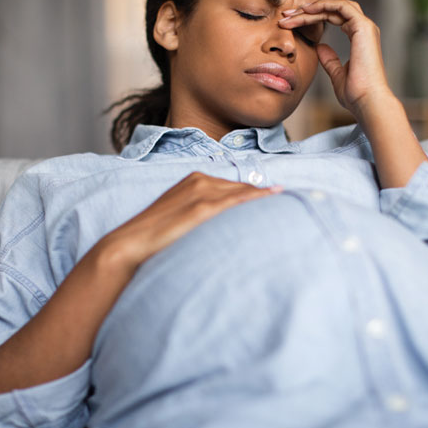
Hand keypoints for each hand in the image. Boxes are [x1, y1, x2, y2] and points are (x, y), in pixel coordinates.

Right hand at [96, 172, 280, 271]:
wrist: (128, 247)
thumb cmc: (155, 239)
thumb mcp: (183, 221)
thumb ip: (204, 218)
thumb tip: (226, 229)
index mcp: (195, 181)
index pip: (236, 187)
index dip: (259, 195)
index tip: (281, 199)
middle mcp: (200, 181)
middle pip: (244, 188)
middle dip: (267, 196)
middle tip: (299, 201)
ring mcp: (201, 192)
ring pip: (244, 193)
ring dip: (267, 198)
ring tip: (295, 202)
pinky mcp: (201, 206)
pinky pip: (236, 201)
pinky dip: (257, 200)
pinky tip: (274, 201)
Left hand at [278, 0, 393, 115]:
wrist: (367, 101)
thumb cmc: (355, 93)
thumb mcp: (337, 74)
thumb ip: (329, 60)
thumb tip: (319, 47)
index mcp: (359, 37)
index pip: (338, 16)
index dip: (318, 11)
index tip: (298, 13)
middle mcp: (364, 29)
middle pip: (335, 8)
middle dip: (310, 8)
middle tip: (288, 13)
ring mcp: (365, 26)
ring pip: (336, 6)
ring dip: (313, 6)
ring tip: (292, 13)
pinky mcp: (363, 27)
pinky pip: (342, 7)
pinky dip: (324, 5)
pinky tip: (306, 10)